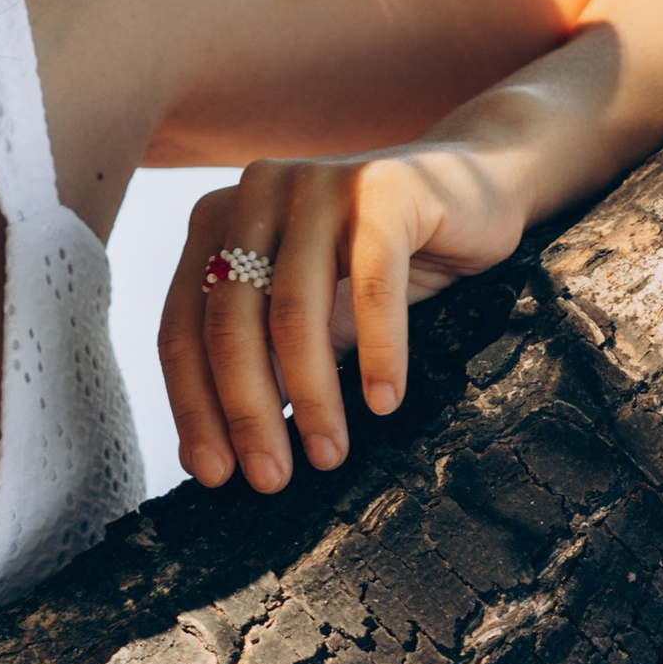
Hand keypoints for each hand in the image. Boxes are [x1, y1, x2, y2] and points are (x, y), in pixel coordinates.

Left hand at [158, 146, 528, 495]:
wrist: (478, 185)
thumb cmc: (382, 261)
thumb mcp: (310, 313)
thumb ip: (261, 364)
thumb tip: (210, 456)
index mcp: (218, 220)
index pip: (184, 327)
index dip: (192, 407)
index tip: (213, 476)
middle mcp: (255, 192)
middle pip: (230, 324)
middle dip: (247, 413)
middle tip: (271, 480)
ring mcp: (318, 183)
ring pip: (293, 312)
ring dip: (311, 396)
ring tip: (329, 455)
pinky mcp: (384, 190)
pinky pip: (373, 286)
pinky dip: (379, 351)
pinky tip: (384, 403)